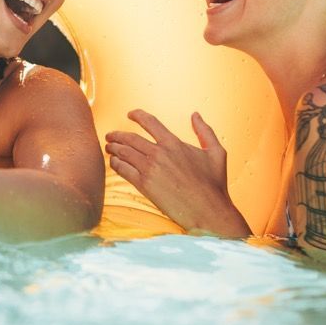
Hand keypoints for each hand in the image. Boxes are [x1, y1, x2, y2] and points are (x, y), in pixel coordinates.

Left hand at [105, 109, 249, 236]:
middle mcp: (159, 153)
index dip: (137, 115)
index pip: (150, 122)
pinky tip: (114, 163)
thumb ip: (205, 131)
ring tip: (109, 147)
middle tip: (110, 136)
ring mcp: (150, 169)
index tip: (130, 114)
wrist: (208, 210)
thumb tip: (196, 115)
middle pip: (130, 138)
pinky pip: (123, 170)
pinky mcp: (144, 185)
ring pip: (124, 152)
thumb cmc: (214, 184)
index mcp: (174, 143)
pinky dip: (116, 164)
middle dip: (118, 135)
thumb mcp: (216, 152)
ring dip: (114, 148)